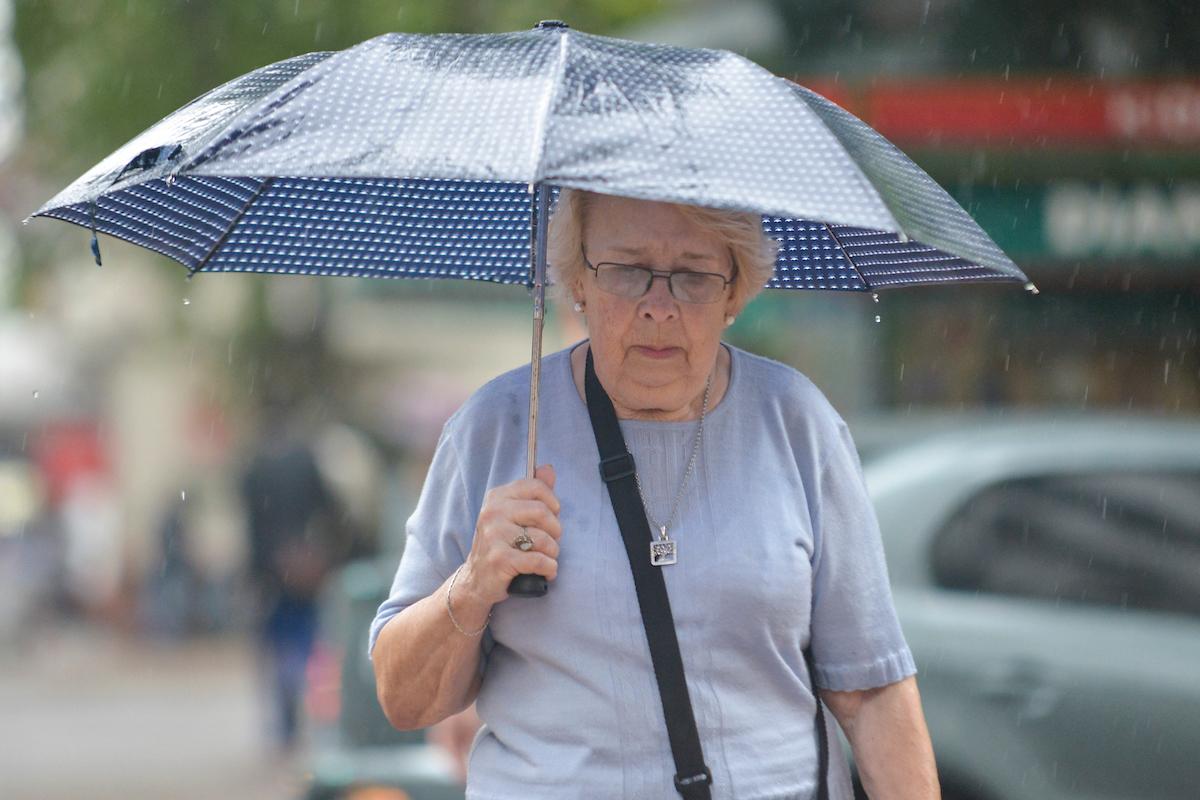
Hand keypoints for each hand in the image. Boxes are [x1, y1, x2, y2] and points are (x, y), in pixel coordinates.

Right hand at [460, 464, 560, 605]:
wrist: (477, 580)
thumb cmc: (501, 545)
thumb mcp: (514, 514)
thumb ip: (533, 492)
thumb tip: (549, 469)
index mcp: (497, 497)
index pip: (536, 487)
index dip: (553, 503)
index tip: (552, 516)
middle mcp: (493, 513)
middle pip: (543, 512)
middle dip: (555, 531)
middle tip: (549, 542)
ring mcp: (494, 536)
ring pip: (544, 539)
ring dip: (552, 553)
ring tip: (544, 558)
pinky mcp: (500, 559)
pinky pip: (539, 561)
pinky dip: (549, 569)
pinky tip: (545, 572)